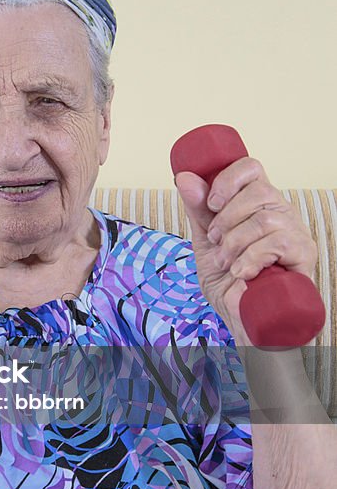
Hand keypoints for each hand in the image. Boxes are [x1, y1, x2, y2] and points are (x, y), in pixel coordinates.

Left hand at [175, 158, 317, 342]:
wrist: (244, 320)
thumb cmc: (229, 282)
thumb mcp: (206, 243)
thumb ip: (198, 211)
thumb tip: (184, 177)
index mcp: (257, 203)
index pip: (251, 168)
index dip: (228, 178)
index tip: (212, 203)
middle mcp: (280, 212)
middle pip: (258, 190)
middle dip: (227, 218)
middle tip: (216, 242)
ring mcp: (295, 232)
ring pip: (264, 219)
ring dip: (235, 243)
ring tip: (227, 263)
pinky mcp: (304, 254)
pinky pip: (277, 243)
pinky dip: (251, 259)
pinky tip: (242, 273)